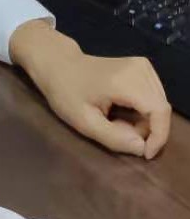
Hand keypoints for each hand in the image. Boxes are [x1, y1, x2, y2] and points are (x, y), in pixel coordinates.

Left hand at [9, 19, 170, 158]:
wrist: (59, 65)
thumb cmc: (66, 92)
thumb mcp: (84, 122)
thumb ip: (114, 138)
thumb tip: (142, 148)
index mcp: (124, 81)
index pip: (159, 111)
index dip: (159, 136)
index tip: (145, 153)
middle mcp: (139, 68)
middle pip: (161, 108)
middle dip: (147, 130)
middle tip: (120, 133)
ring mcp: (142, 65)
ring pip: (159, 103)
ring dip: (145, 121)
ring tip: (118, 122)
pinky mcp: (142, 66)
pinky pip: (154, 96)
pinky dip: (143, 111)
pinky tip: (123, 111)